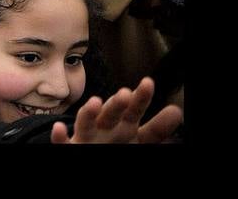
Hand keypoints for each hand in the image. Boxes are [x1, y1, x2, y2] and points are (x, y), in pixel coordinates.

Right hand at [50, 78, 181, 143]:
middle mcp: (106, 130)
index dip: (141, 99)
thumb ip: (157, 129)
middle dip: (117, 104)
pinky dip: (59, 136)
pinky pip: (63, 143)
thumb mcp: (140, 140)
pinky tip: (59, 128)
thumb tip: (177, 112)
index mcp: (126, 128)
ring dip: (88, 113)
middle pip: (112, 114)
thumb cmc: (114, 147)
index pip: (135, 113)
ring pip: (86, 124)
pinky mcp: (71, 147)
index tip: (148, 82)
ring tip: (95, 103)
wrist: (88, 154)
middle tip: (125, 93)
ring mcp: (87, 138)